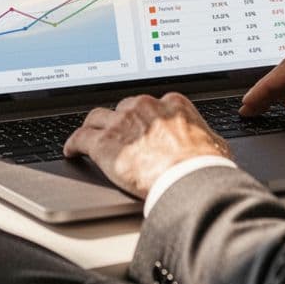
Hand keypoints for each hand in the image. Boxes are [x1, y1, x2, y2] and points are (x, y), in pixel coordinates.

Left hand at [63, 93, 230, 198]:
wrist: (191, 180)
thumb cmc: (206, 167)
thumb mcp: (214, 143)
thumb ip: (203, 136)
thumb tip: (209, 144)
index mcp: (171, 103)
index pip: (150, 105)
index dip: (142, 117)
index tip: (139, 125)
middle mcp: (144, 107)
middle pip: (122, 108)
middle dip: (119, 121)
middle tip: (117, 134)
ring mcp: (122, 123)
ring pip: (98, 118)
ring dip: (93, 127)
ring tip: (89, 137)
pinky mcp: (104, 143)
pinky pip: (80, 138)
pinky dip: (73, 144)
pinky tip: (71, 151)